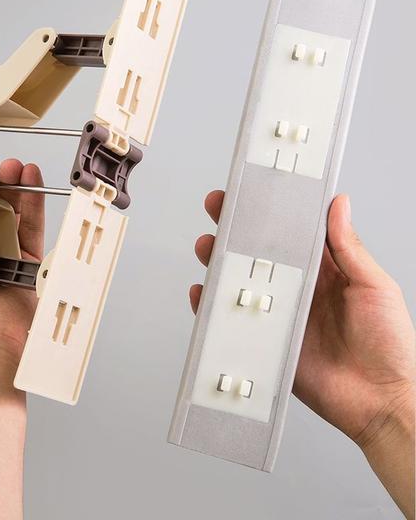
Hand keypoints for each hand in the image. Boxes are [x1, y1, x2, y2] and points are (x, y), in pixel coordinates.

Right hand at [190, 191, 414, 516]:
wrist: (380, 403)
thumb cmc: (389, 345)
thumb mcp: (374, 287)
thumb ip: (349, 248)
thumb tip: (338, 205)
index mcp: (323, 271)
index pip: (290, 233)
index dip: (270, 211)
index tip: (252, 190)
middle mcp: (296, 288)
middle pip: (258, 253)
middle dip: (234, 229)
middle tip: (219, 209)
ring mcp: (278, 313)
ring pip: (240, 282)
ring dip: (219, 262)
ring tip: (208, 247)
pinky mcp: (265, 340)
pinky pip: (232, 319)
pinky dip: (213, 306)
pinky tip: (204, 293)